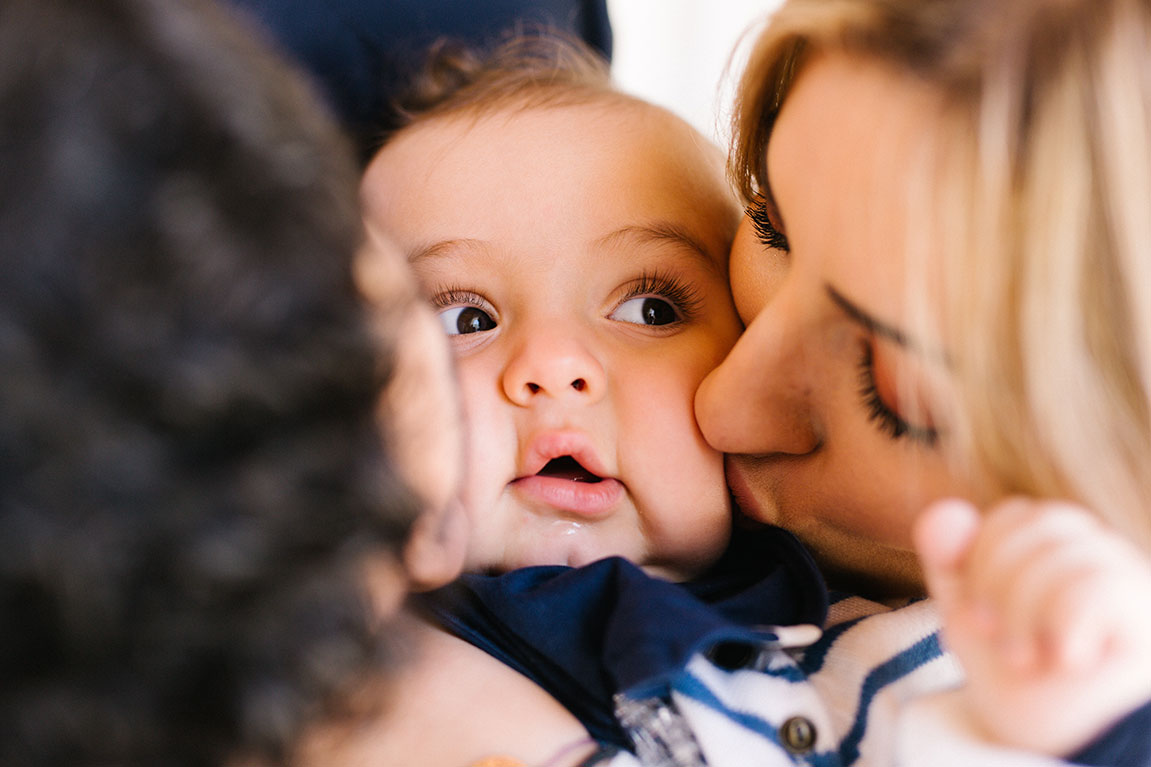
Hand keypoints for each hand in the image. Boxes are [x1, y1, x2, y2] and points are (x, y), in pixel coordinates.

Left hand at [914, 497, 1150, 754]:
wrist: (1053, 748)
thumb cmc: (1018, 682)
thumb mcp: (969, 616)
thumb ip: (951, 562)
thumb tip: (943, 510)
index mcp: (1061, 550)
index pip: (1016, 514)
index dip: (980, 557)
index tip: (977, 616)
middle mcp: (1104, 557)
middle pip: (1040, 522)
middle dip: (996, 579)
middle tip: (993, 635)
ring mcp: (1134, 583)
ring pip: (1067, 554)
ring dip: (1024, 611)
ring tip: (1026, 657)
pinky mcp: (1148, 615)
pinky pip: (1097, 587)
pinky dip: (1064, 625)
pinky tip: (1068, 659)